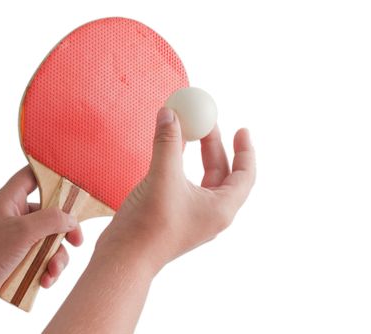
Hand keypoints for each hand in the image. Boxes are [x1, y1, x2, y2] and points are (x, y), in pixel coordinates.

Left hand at [0, 166, 82, 311]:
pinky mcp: (19, 259)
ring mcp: (18, 239)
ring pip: (50, 241)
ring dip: (57, 257)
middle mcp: (15, 216)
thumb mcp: (22, 232)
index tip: (71, 184)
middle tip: (77, 241)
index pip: (32, 176)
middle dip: (65, 230)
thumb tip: (71, 219)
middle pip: (51, 213)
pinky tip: (44, 281)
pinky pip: (43, 260)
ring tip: (52, 270)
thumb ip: (51, 220)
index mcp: (10, 200)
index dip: (50, 175)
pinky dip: (47, 270)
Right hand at [97, 108, 255, 271]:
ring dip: (195, 154)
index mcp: (220, 208)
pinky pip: (182, 184)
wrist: (124, 257)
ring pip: (200, 178)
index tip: (242, 130)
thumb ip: (168, 143)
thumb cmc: (150, 226)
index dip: (245, 151)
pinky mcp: (172, 216)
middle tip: (205, 121)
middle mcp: (210, 213)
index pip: (244, 175)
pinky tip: (168, 153)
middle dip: (214, 145)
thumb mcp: (163, 177)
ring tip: (187, 131)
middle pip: (221, 173)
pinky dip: (179, 165)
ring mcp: (191, 216)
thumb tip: (170, 113)